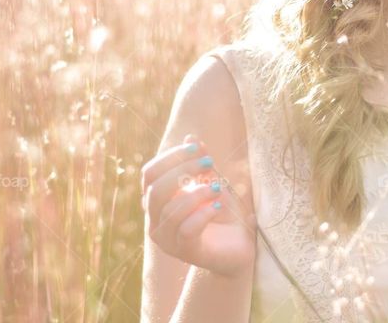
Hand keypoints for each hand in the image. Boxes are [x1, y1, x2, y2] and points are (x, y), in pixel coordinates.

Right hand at [141, 134, 255, 277]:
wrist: (238, 246)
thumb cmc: (220, 211)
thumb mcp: (213, 181)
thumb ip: (201, 163)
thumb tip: (190, 136)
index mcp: (157, 201)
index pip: (149, 174)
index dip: (170, 157)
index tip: (196, 147)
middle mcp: (155, 220)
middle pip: (155, 190)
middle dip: (183, 171)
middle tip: (210, 163)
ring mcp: (167, 239)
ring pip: (170, 211)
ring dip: (197, 193)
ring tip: (218, 188)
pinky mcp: (185, 252)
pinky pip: (186, 230)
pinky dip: (203, 214)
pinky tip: (217, 205)